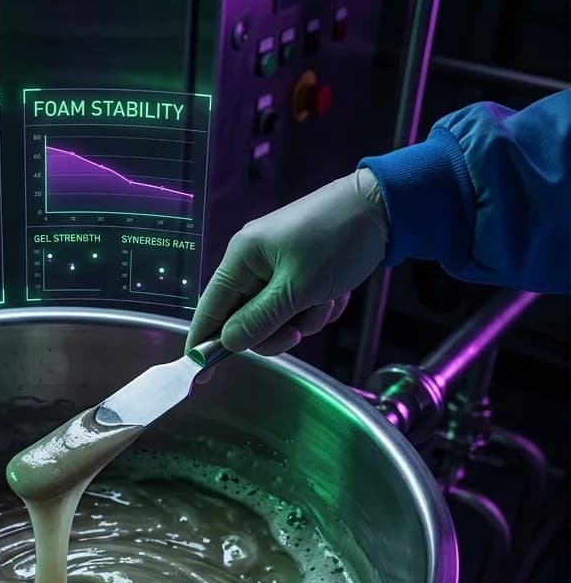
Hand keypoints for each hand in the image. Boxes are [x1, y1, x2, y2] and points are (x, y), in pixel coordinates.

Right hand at [186, 168, 388, 354]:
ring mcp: (278, 269)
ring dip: (305, 318)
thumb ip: (259, 320)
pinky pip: (299, 308)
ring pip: (277, 318)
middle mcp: (253, 263)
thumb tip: (227, 343)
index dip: (202, 343)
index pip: (209, 308)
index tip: (199, 374)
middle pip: (245, 320)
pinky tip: (336, 291)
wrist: (384, 208)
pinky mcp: (301, 273)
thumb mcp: (297, 287)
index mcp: (241, 258)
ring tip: (327, 298)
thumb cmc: (338, 239)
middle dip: (276, 330)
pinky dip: (319, 307)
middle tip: (299, 330)